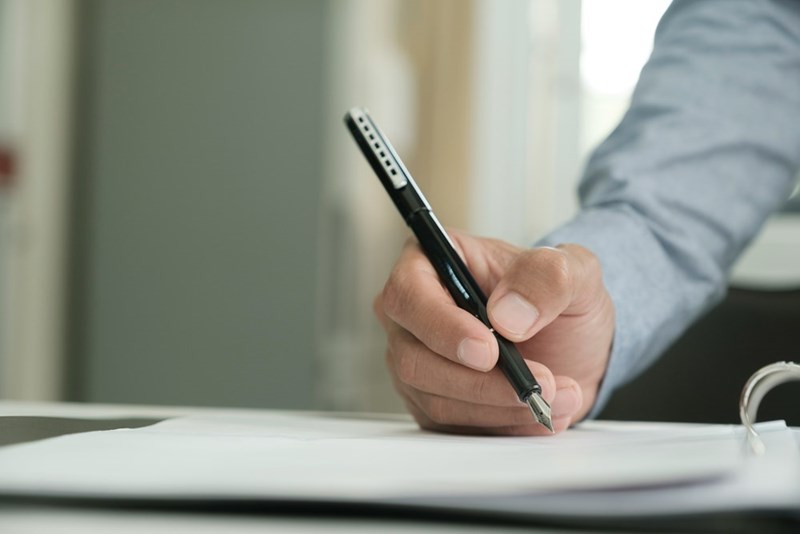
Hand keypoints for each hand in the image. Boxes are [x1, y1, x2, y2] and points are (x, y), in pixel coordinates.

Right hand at [374, 231, 613, 434]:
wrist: (570, 343)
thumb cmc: (556, 297)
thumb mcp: (574, 270)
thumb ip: (546, 278)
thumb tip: (507, 315)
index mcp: (431, 263)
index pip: (408, 296)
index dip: (442, 328)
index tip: (489, 350)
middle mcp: (413, 315)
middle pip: (414, 358)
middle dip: (481, 381)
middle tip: (540, 383)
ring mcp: (417, 361)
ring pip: (435, 400)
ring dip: (500, 406)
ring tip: (556, 395)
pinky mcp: (431, 402)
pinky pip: (453, 427)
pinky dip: (501, 425)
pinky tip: (538, 411)